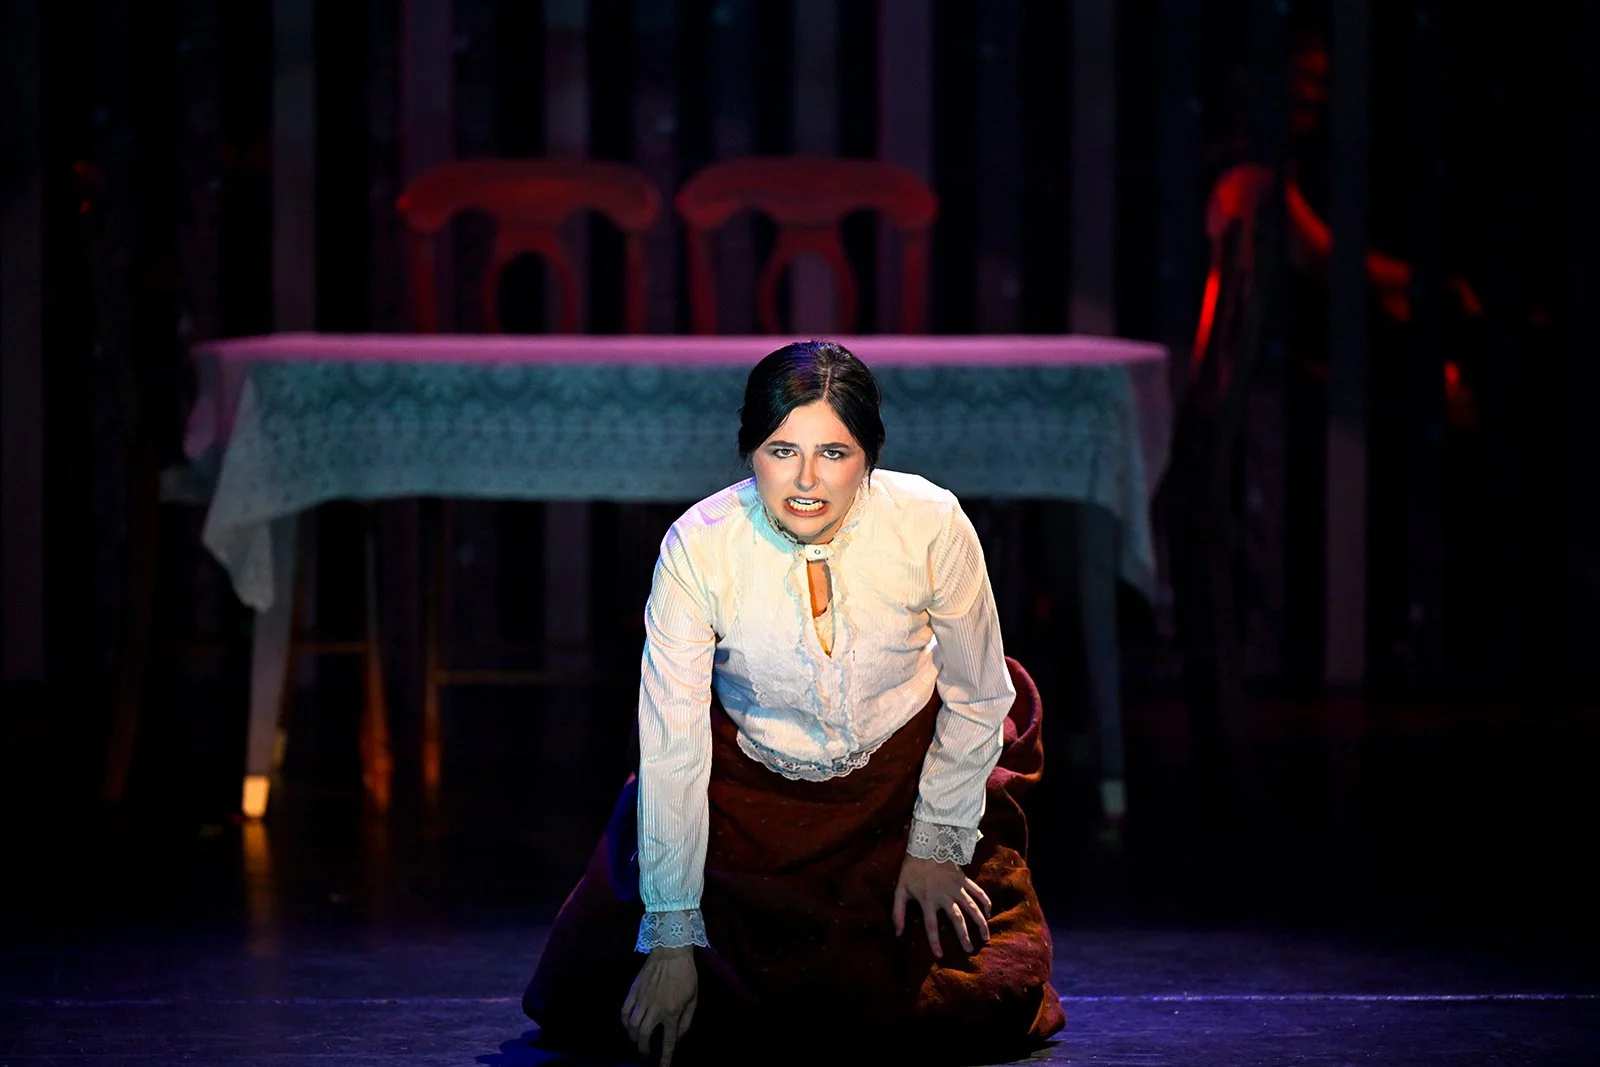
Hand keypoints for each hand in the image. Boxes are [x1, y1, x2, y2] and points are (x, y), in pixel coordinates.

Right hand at [621, 945, 697, 1066]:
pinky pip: (624, 1011)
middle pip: (643, 1035)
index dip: (664, 1057)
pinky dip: (624, 1021)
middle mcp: (655, 1009)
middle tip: (645, 1052)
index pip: (667, 1041)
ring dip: (633, 1037)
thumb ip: (686, 1020)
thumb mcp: (694, 998)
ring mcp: (642, 1000)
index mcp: (672, 1012)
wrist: (672, 950)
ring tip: (636, 1040)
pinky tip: (627, 1025)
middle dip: (643, 1048)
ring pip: (631, 1026)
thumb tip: (678, 1036)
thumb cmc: (686, 974)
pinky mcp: (633, 991)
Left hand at [892, 854, 992, 958]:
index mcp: (928, 899)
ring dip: (980, 922)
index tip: (940, 955)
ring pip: (971, 907)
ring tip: (985, 937)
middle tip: (970, 950)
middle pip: (957, 919)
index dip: (935, 941)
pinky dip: (985, 901)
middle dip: (964, 936)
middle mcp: (944, 895)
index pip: (931, 925)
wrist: (925, 845)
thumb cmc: (911, 869)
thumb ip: (897, 912)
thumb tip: (897, 934)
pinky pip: (977, 891)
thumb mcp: (900, 890)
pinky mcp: (964, 879)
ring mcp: (956, 887)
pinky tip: (989, 913)